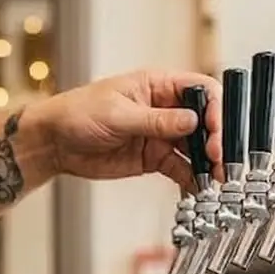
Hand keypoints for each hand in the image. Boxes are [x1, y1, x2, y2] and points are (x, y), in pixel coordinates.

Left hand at [29, 69, 223, 192]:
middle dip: (216, 140)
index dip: (215, 110)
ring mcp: (161, 134)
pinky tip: (200, 188)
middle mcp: (166, 109)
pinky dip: (192, 178)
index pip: (201, 91)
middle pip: (205, 121)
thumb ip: (156, 120)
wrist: (54, 143)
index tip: (214, 132)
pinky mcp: (154, 158)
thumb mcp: (118, 115)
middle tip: (219, 160)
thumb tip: (192, 121)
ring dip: (209, 163)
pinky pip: (181, 168)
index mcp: (159, 85)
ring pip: (196, 147)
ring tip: (218, 179)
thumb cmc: (78, 114)